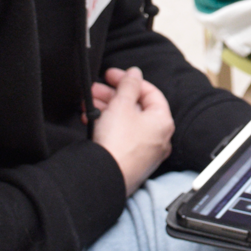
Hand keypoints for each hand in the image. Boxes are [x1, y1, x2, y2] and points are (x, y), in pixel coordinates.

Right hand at [91, 67, 174, 196]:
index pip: (150, 92)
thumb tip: (135, 73)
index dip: (130, 80)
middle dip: (113, 96)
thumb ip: (129, 85)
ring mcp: (146, 151)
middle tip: (95, 89)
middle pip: (136, 107)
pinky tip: (91, 121)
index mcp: (163, 121)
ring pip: (127, 122)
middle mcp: (159, 137)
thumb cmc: (117, 143)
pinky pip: (122, 137)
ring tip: (88, 105)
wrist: (104, 178)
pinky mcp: (131, 161)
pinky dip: (108, 126)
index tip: (112, 75)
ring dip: (107, 110)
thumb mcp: (121, 105)